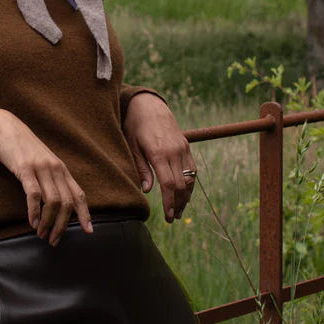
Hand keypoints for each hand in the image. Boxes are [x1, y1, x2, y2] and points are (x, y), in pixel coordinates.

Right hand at [0, 108, 92, 245]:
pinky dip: (34, 211)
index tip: (88, 231)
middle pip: (67, 203)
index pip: (79, 194)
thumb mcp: (41, 163)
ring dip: (49, 222)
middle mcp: (55, 169)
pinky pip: (34, 194)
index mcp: (61, 169)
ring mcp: (41, 168)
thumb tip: (55, 203)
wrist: (4, 126)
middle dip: (63, 225)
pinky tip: (32, 222)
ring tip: (42, 234)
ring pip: (53, 201)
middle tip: (54, 241)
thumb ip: (50, 179)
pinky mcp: (25, 168)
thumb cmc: (21, 148)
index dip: (85, 214)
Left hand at [123, 93, 196, 221]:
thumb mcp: (131, 146)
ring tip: (178, 210)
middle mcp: (174, 152)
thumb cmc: (135, 126)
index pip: (169, 184)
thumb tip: (147, 190)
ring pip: (190, 178)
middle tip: (172, 218)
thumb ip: (140, 168)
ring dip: (185, 197)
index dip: (169, 203)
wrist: (149, 104)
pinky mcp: (186, 146)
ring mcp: (182, 148)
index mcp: (159, 153)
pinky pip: (192, 169)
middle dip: (178, 204)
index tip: (168, 216)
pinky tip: (184, 194)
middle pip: (181, 185)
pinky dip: (190, 184)